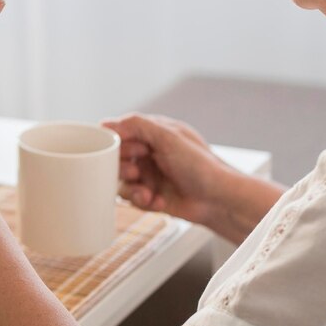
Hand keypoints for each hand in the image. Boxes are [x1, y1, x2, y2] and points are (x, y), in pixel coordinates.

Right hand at [101, 113, 235, 228]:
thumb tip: (107, 124)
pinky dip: (142, 201)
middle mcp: (148, 152)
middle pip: (115, 158)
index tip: (128, 151)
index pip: (119, 133)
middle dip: (122, 168)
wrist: (219, 200)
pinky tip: (158, 201)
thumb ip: (137, 126)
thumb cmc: (202, 166)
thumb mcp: (169, 138)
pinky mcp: (150, 195)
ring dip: (132, 189)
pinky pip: (132, 198)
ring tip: (147, 193)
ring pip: (121, 181)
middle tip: (135, 172)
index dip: (117, 143)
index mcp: (152, 133)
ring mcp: (148, 174)